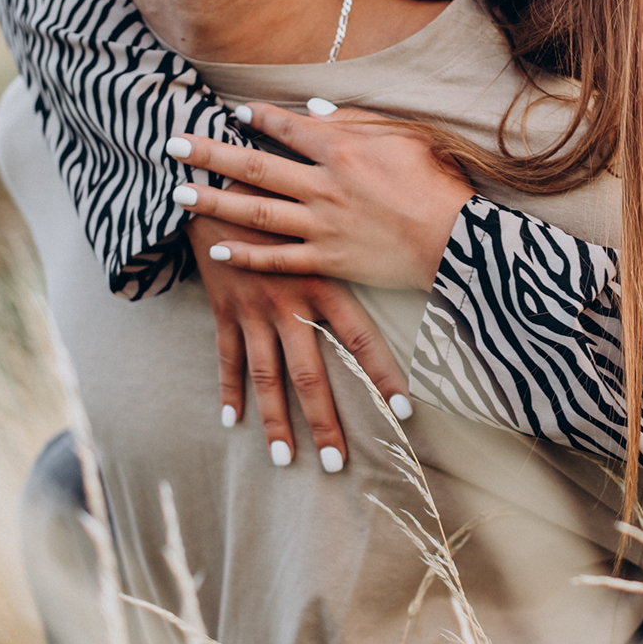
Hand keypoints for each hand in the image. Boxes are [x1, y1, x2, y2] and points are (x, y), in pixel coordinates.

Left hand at [166, 102, 471, 289]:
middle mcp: (322, 184)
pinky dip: (246, 254)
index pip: (286, 126)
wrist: (454, 239)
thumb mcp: (405, 135)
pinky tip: (217, 248)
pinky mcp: (328, 260)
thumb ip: (357, 120)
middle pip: (255, 165)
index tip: (232, 112)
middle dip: (209, 154)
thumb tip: (314, 108)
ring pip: (256, 211)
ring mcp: (321, 224)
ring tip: (178, 193)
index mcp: (342, 149)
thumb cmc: (437, 183)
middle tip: (172, 144)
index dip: (256, 118)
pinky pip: (278, 258)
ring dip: (214, 201)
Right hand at [187, 213, 410, 468]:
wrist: (220, 180)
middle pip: (310, 375)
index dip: (382, 376)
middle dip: (324, 422)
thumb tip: (422, 254)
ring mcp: (254, 309)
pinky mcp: (224, 308)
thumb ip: (369, 238)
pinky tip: (231, 421)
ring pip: (266, 376)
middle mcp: (290, 302)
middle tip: (337, 463)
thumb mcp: (332, 212)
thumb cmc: (289, 191)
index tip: (405, 413)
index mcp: (325, 282)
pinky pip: (226, 356)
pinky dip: (227, 389)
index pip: (362, 339)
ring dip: (274, 421)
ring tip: (283, 459)